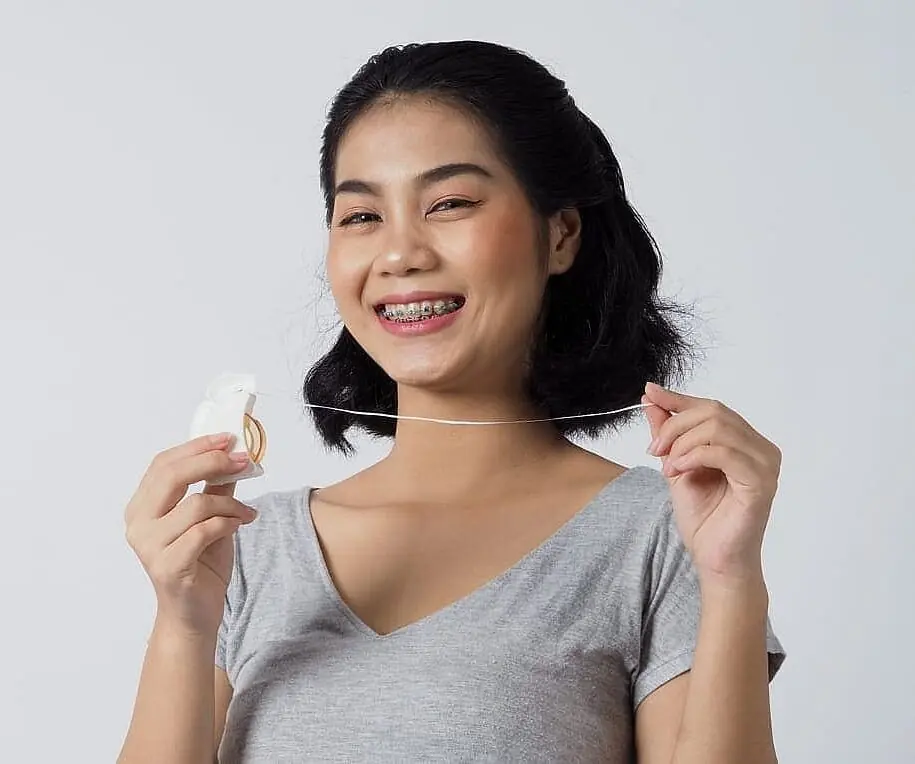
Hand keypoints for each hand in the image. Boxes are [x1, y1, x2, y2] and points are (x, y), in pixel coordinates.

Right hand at [124, 434, 257, 637]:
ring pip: (195, 505)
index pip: (163, 464)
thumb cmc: (199, 564)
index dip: (196, 447)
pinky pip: (203, 532)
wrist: (193, 614)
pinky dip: (228, 523)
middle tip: (242, 460)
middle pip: (172, 476)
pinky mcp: (168, 567)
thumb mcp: (210, 518)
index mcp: (142, 507)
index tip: (228, 438)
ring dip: (230, 504)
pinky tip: (240, 525)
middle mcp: (138, 524)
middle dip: (211, 462)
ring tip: (246, 513)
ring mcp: (149, 547)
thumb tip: (234, 456)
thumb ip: (215, 488)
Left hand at [642, 382, 781, 585]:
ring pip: (718, 428)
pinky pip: (725, 452)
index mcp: (745, 442)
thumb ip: (668, 433)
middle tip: (654, 450)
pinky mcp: (761, 482)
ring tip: (668, 468)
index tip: (649, 393)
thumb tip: (651, 399)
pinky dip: (694, 456)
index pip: (711, 407)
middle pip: (713, 412)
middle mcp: (760, 448)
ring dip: (682, 443)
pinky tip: (679, 470)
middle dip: (675, 426)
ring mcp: (765, 464)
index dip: (678, 399)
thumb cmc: (703, 518)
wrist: (714, 559)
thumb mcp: (675, 465)